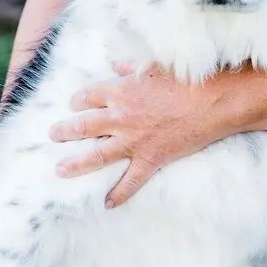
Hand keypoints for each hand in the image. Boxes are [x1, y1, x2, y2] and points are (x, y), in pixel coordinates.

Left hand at [49, 63, 246, 207]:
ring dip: (76, 164)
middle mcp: (122, 117)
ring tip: (60, 169)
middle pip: (84, 125)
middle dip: (65, 130)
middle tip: (54, 134)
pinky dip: (119, 194)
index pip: (89, 95)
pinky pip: (130, 181)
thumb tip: (114, 63)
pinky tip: (108, 204)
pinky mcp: (150, 159)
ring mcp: (134, 141)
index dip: (78, 99)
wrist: (213, 102)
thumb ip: (131, 66)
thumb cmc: (186, 79)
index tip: (74, 103)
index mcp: (122, 91)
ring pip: (97, 155)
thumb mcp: (155, 65)